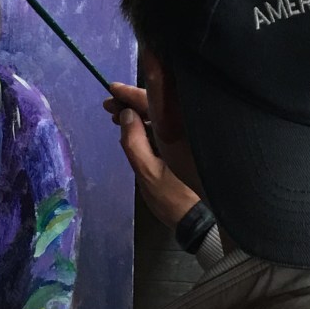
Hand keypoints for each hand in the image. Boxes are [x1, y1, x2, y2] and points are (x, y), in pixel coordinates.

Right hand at [105, 83, 199, 229]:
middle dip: (132, 103)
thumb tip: (126, 114)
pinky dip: (151, 125)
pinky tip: (135, 129)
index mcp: (177, 130)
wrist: (200, 219)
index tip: (112, 89)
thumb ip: (133, 141)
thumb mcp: (147, 172)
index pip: (152, 100)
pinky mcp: (188, 145)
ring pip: (162, 115)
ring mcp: (188, 135)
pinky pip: (168, 126)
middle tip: (109, 106)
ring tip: (118, 117)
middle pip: (158, 105)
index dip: (130, 93)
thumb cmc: (173, 196)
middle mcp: (185, 127)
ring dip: (140, 114)